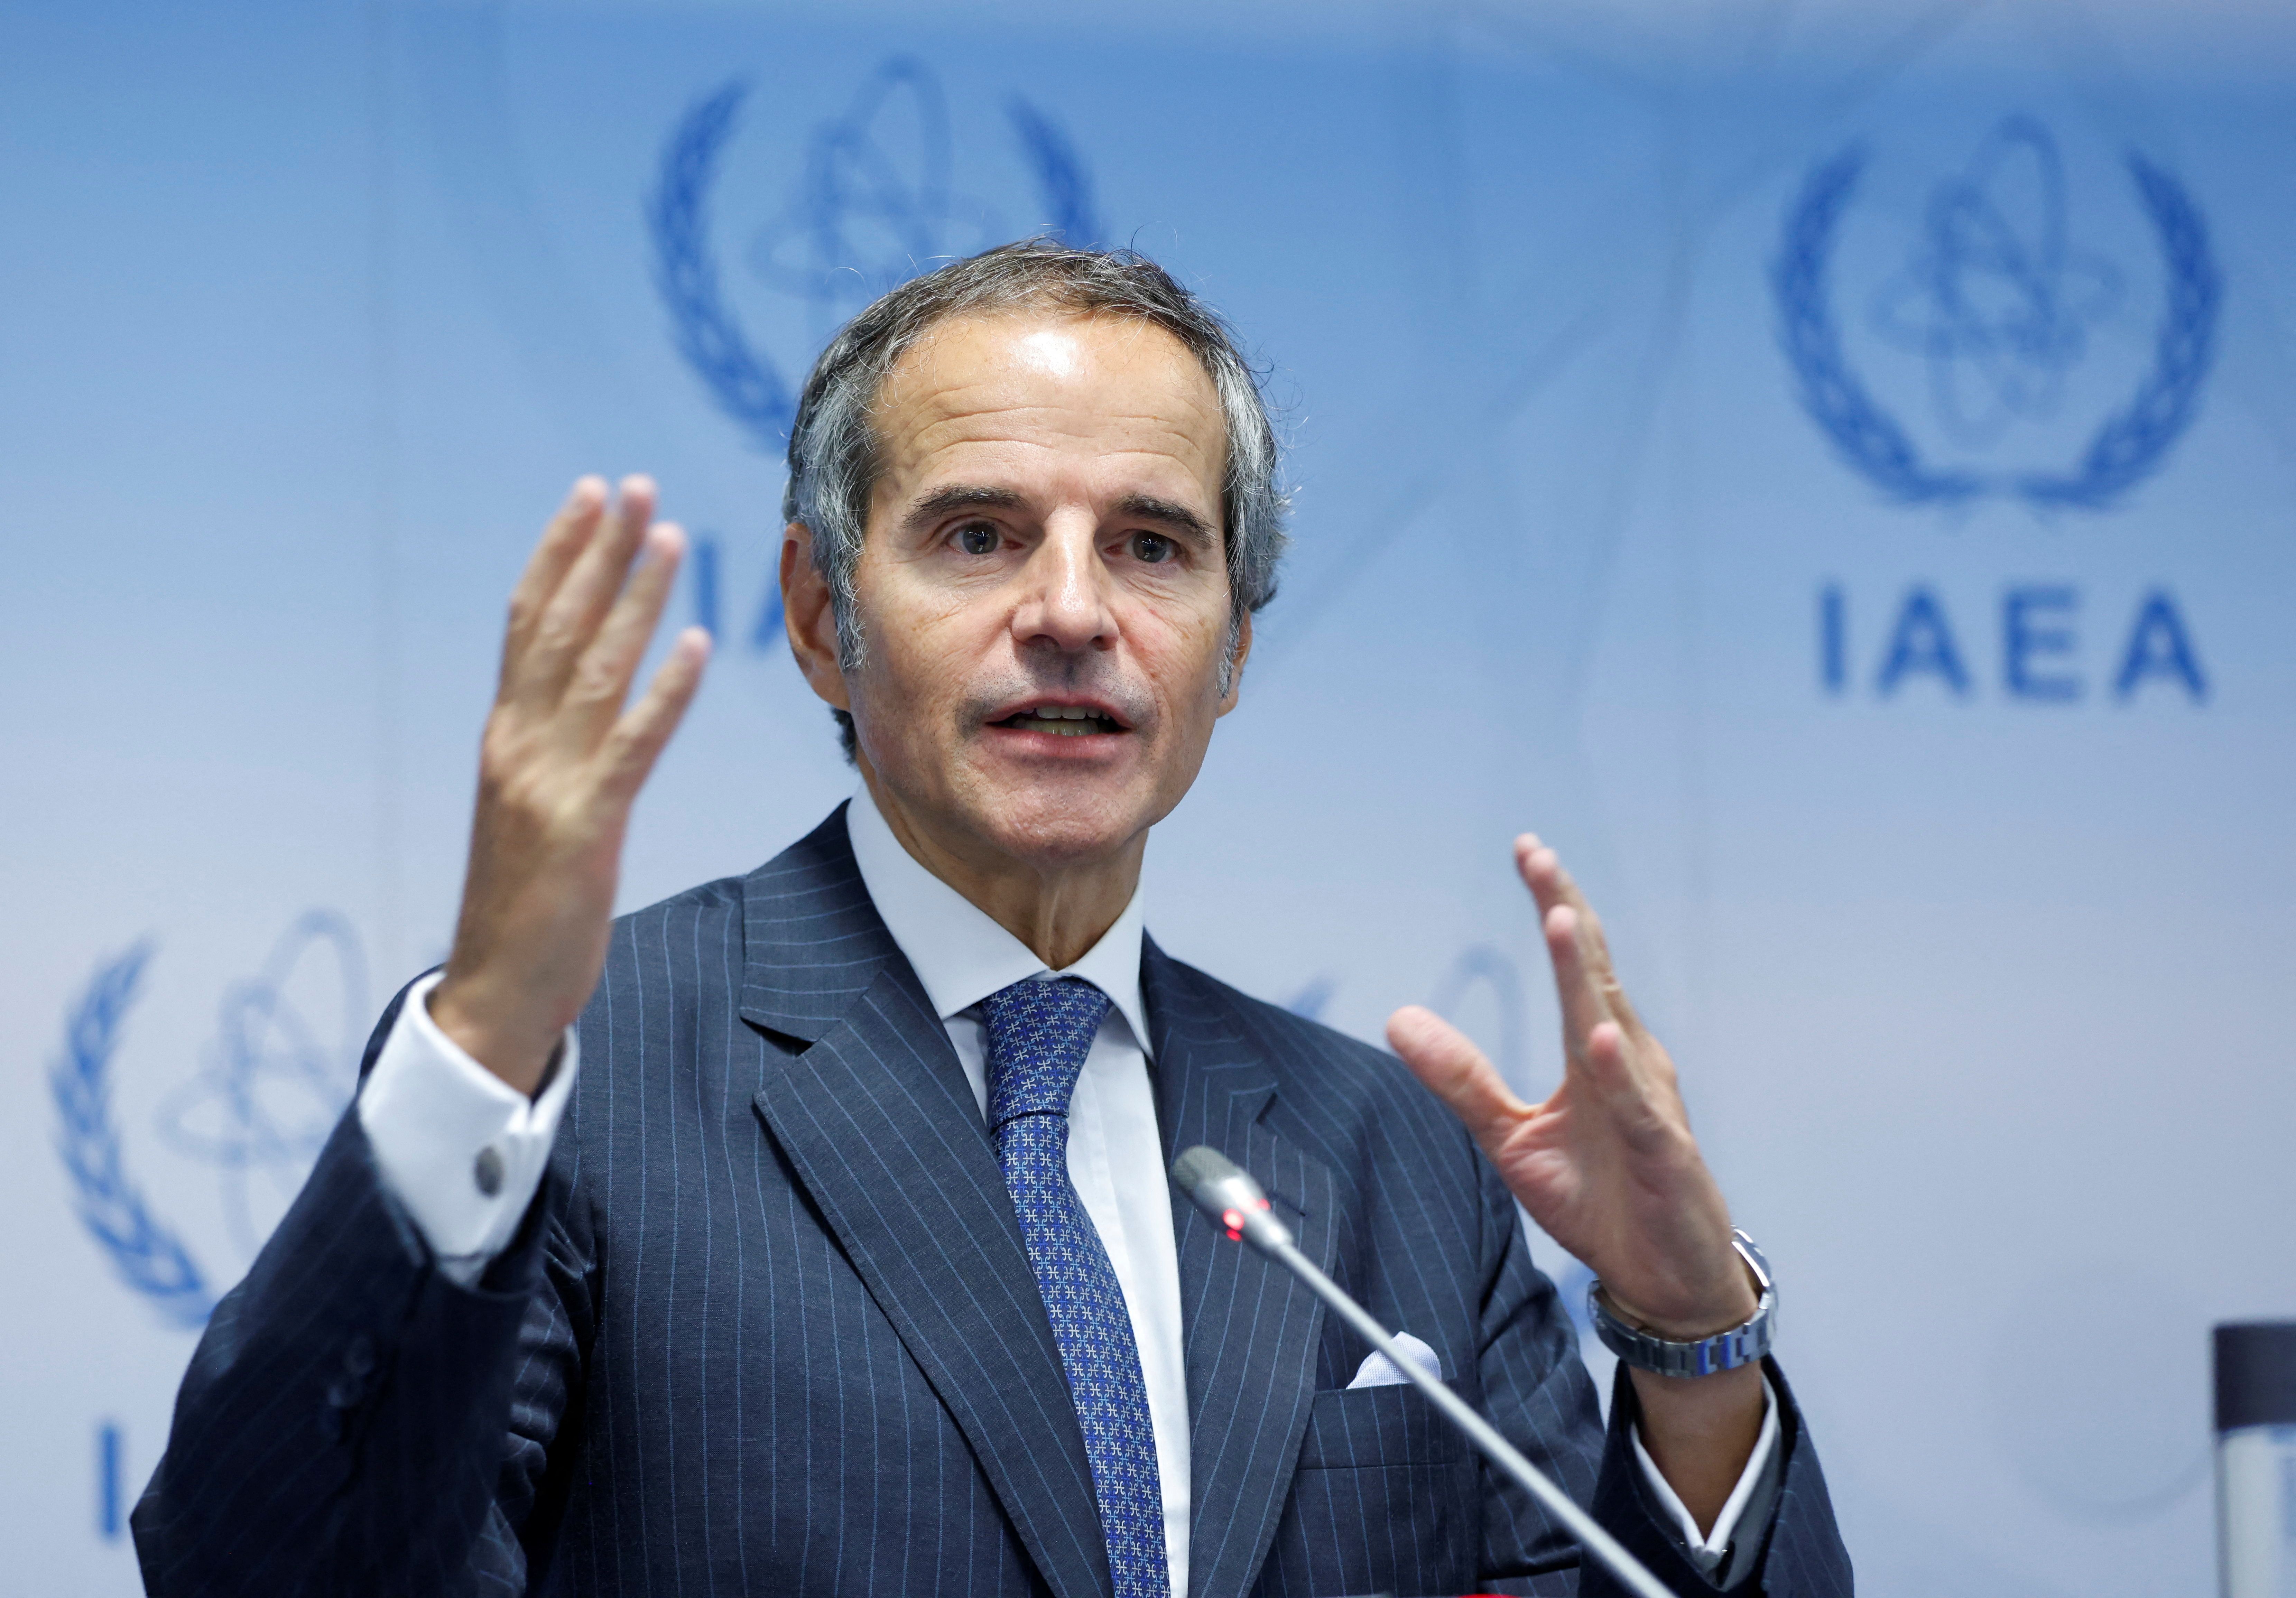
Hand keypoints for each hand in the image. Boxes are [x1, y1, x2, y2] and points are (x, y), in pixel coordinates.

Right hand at [429, 477, 710, 1094]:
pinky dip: (664, 691)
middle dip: (599, 551)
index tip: (590, 496)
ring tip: (671, 536)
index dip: (559, 553)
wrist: (495, 991)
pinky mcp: (585, 829)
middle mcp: (518, 745)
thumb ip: (549, 751)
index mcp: (505, 738)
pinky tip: (695, 644)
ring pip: (596, 670)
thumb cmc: (522, 902)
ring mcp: (548, 784)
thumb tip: (576, 699)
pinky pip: (631, 745)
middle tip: (636, 485)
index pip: (529, 623)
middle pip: (560, 626)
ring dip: (635, 598)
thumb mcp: (530, 809)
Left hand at [1388, 836, 1763, 1525]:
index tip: (1528, 851)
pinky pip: (1637, 1107)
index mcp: (1595, 1055)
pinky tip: (1598, 1036)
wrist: (1660, 1277)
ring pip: (1613, 1026)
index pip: (1574, 966)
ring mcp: (1650, 1105)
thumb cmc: (1601, 1198)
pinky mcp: (1663, 1154)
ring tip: (1562, 919)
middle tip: (1538, 857)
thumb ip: (1460, 1079)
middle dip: (1567, 910)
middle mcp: (1627, 1064)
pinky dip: (1617, 1070)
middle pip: (1594, 974)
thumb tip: (1399, 1020)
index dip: (1553, 905)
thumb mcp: (1512, 1137)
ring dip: (1586, 973)